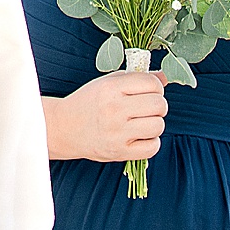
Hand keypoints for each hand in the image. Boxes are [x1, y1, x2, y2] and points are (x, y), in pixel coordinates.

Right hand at [46, 69, 167, 163]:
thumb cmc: (88, 102)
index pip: (151, 83)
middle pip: (159, 104)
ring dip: (155, 123)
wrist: (65, 127)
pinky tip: (140, 135)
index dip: (156, 86)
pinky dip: (151, 141)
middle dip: (158, 104)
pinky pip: (153, 147)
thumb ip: (135, 78)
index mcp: (110, 88)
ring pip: (158, 125)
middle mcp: (115, 109)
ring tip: (143, 121)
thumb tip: (164, 77)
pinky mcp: (121, 152)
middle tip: (148, 106)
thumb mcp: (107, 83)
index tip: (150, 90)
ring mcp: (118, 132)